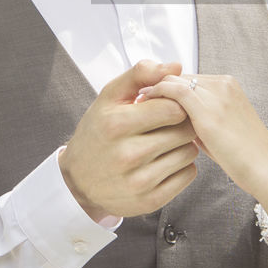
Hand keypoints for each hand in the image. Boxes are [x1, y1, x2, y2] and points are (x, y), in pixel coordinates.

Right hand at [59, 60, 199, 221]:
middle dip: (181, 123)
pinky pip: (188, 175)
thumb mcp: (110, 96)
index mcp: (117, 124)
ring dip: (183, 144)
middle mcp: (127, 155)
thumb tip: (176, 66)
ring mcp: (139, 181)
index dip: (176, 103)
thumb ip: (141, 74)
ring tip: (166, 141)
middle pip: (184, 130)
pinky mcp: (149, 201)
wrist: (78, 180)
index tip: (168, 105)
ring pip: (189, 153)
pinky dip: (183, 165)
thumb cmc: (98, 131)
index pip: (173, 107)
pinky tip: (166, 160)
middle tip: (169, 123)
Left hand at [137, 74, 267, 200]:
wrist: (267, 170)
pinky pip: (176, 92)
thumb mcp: (220, 132)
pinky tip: (144, 108)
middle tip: (137, 99)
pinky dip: (157, 95)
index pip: (189, 78)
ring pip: (175, 80)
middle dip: (157, 85)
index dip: (167, 87)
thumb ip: (199, 121)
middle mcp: (224, 84)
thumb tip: (175, 122)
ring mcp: (217, 95)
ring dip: (154, 89)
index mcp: (229, 86)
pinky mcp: (209, 110)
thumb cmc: (245, 158)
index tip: (148, 98)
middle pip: (180, 76)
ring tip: (137, 103)